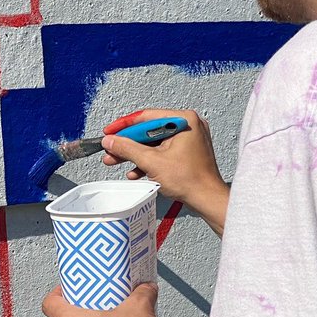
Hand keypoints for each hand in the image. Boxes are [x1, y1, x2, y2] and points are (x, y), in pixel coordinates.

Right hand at [102, 109, 230, 235]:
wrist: (207, 199)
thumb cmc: (191, 180)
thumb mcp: (151, 162)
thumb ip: (127, 149)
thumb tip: (110, 141)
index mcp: (184, 120)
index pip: (146, 117)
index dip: (124, 126)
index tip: (109, 132)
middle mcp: (188, 125)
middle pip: (148, 131)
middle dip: (128, 144)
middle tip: (111, 149)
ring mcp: (188, 139)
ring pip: (153, 143)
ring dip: (135, 154)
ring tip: (116, 161)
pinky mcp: (186, 152)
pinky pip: (162, 151)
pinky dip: (149, 160)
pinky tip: (135, 171)